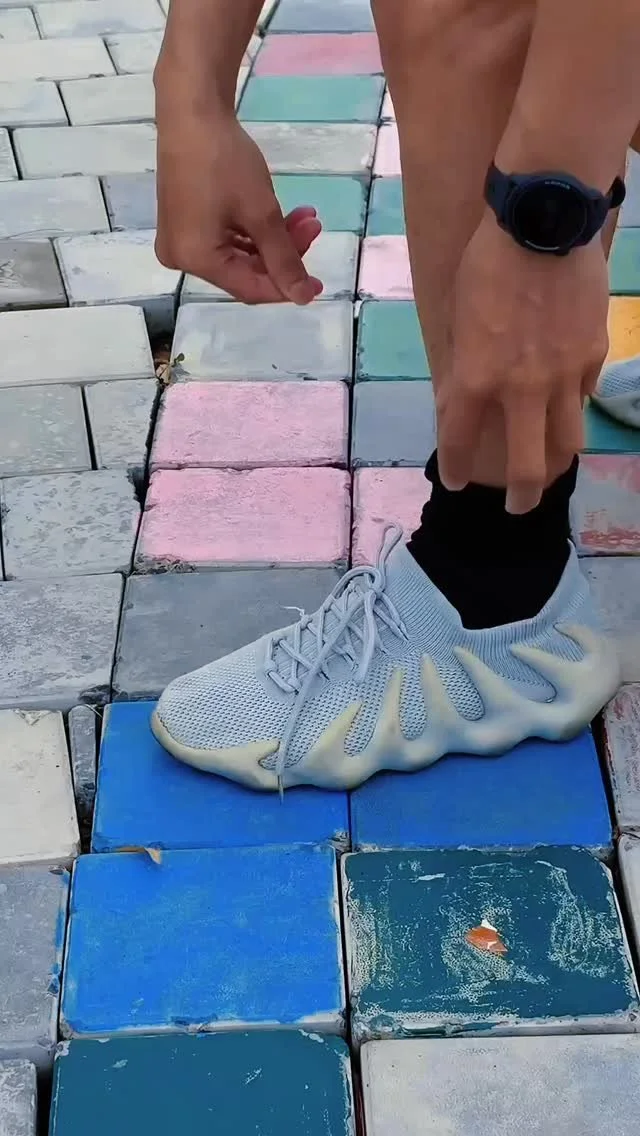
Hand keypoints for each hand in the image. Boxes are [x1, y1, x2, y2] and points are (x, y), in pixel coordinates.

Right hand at [155, 99, 322, 303]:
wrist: (192, 109)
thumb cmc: (225, 161)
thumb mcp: (261, 213)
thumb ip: (284, 259)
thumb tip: (304, 297)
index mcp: (194, 259)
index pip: (250, 289)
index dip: (286, 287)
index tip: (318, 282)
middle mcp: (181, 257)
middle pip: (245, 271)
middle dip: (283, 253)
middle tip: (313, 227)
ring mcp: (180, 239)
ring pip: (239, 254)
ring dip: (273, 239)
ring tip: (305, 216)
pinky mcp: (185, 221)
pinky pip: (225, 238)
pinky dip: (253, 230)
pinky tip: (280, 215)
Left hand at [437, 213, 609, 512]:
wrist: (543, 220)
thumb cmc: (486, 261)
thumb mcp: (458, 317)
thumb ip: (464, 366)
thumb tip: (466, 398)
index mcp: (478, 379)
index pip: (459, 441)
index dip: (455, 467)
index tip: (455, 479)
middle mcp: (523, 388)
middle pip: (528, 466)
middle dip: (522, 496)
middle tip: (517, 508)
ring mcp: (565, 375)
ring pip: (568, 440)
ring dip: (557, 460)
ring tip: (550, 466)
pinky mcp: (594, 353)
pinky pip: (583, 392)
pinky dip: (571, 402)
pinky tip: (565, 400)